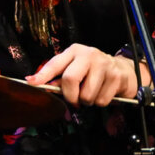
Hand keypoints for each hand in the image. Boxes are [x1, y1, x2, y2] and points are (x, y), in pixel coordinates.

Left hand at [27, 43, 148, 106]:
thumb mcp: (76, 69)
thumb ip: (60, 78)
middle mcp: (89, 54)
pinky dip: (100, 102)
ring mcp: (104, 64)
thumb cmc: (94, 71)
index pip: (55, 64)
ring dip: (87, 101)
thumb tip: (43, 87)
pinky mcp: (116, 76)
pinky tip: (103, 93)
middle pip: (69, 79)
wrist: (124, 70)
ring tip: (92, 93)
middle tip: (74, 100)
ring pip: (86, 94)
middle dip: (70, 96)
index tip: (31, 83)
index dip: (42, 76)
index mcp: (74, 51)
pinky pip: (101, 100)